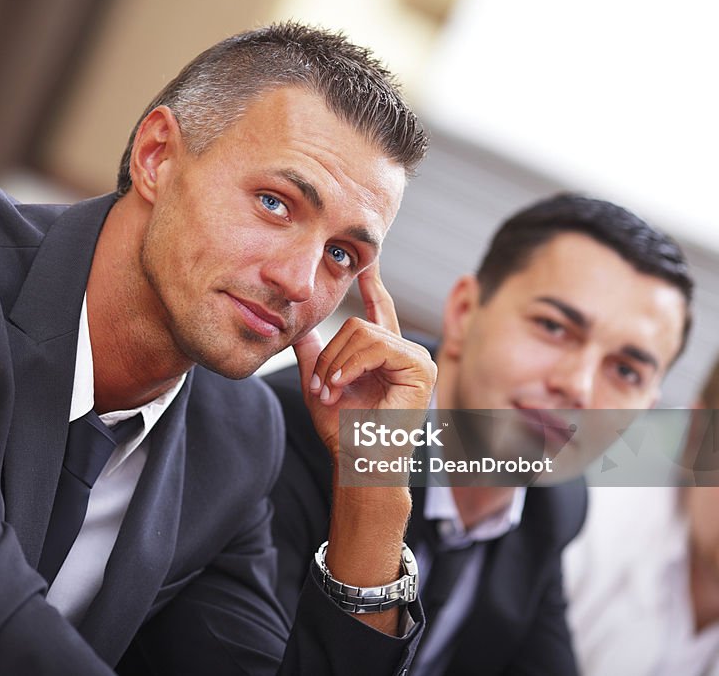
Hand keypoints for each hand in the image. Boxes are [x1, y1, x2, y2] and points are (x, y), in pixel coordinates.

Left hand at [291, 263, 435, 633]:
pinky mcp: (420, 370)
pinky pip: (377, 346)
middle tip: (320, 386)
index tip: (367, 257)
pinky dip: (351, 366)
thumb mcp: (319, 382)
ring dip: (336, 364)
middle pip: (358, 322)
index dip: (373, 282)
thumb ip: (313, 352)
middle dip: (331, 354)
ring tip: (330, 392)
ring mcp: (416, 360)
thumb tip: (299, 326)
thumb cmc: (342, 431)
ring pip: (364, 332)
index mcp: (384, 354)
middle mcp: (404, 352)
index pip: (378, 309)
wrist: (356, 462)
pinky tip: (341, 387)